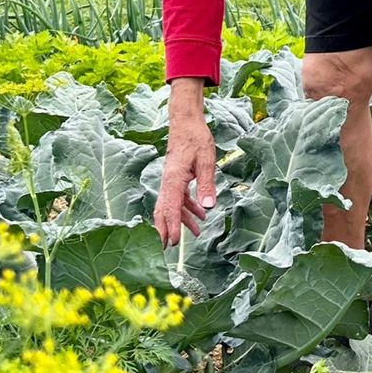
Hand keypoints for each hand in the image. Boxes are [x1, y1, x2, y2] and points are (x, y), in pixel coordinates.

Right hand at [156, 104, 217, 244]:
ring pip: (172, 205)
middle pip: (163, 210)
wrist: (186, 122)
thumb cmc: (196, 138)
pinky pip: (178, 197)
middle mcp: (168, 181)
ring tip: (193, 235)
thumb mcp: (206, 161)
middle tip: (167, 249)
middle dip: (165, 230)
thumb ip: (207, 184)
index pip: (169, 208)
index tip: (173, 244)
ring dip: (181, 221)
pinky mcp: (176, 177)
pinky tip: (201, 216)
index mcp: (173, 179)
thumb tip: (208, 208)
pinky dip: (187, 208)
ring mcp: (171, 180)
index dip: (170, 227)